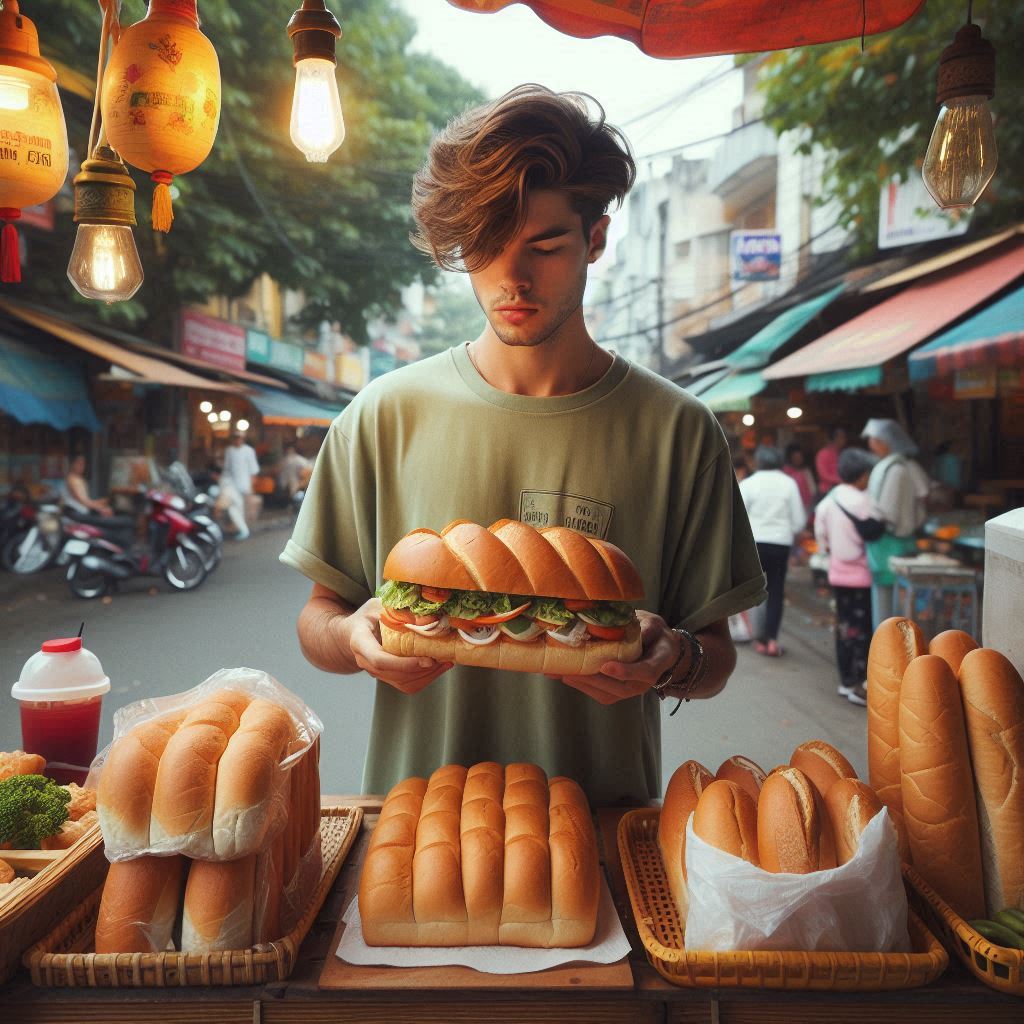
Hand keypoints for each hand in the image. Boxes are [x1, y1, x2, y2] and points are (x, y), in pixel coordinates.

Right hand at [343, 598, 452, 694]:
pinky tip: (439, 667)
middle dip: (422, 669)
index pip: (380, 660)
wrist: (353, 634)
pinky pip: (407, 685)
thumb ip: (396, 610)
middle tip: (443, 658)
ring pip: (404, 683)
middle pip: (395, 674)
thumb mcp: (377, 606)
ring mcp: (376, 673)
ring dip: (428, 675)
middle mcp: (366, 662)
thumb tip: (427, 614)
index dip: (405, 663)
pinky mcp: (387, 678)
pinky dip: (426, 678)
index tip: (428, 659)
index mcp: (360, 642)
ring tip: (445, 662)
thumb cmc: (366, 617)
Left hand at [548, 610, 680, 704]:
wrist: (658, 650)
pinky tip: (563, 675)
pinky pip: (598, 693)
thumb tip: (625, 627)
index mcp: (655, 664)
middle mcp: (642, 683)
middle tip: (571, 670)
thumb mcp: (654, 625)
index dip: (625, 670)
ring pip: (606, 693)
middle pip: (619, 687)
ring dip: (582, 684)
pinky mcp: (616, 692)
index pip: (644, 671)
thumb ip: (645, 628)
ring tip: (560, 673)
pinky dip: (581, 685)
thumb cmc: (656, 635)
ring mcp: (629, 690)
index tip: (606, 665)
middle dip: (593, 680)